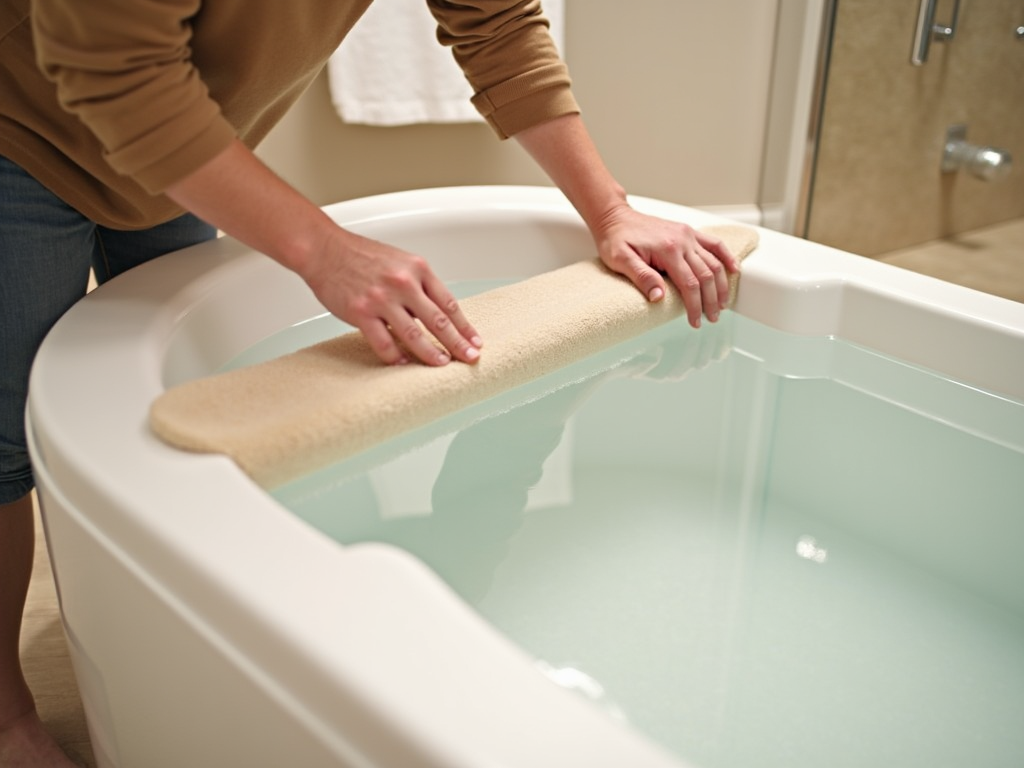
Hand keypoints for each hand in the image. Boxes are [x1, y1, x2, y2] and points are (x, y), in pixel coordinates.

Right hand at [304, 227, 481, 366]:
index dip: (465, 326)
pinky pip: (383, 342)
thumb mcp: (399, 261)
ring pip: (414, 335)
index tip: (475, 341)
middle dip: (458, 343)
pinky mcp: (361, 312)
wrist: (324, 249)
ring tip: (442, 365)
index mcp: (417, 269)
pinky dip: (395, 356)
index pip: (449, 303)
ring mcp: (382, 299)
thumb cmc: (361, 254)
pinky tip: (403, 363)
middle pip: (438, 321)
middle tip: (470, 358)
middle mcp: (404, 283)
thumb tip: (435, 311)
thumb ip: (418, 284)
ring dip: (431, 354)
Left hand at [592, 204, 741, 327]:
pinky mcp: (689, 232)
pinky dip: (727, 257)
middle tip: (713, 318)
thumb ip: (642, 278)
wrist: (616, 217)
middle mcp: (683, 240)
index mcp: (668, 249)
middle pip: (706, 275)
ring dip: (721, 285)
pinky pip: (714, 244)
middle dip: (712, 300)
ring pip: (714, 262)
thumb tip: (659, 298)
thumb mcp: (620, 261)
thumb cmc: (615, 240)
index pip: (689, 284)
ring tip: (722, 304)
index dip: (695, 306)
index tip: (696, 322)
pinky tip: (734, 270)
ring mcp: (688, 235)